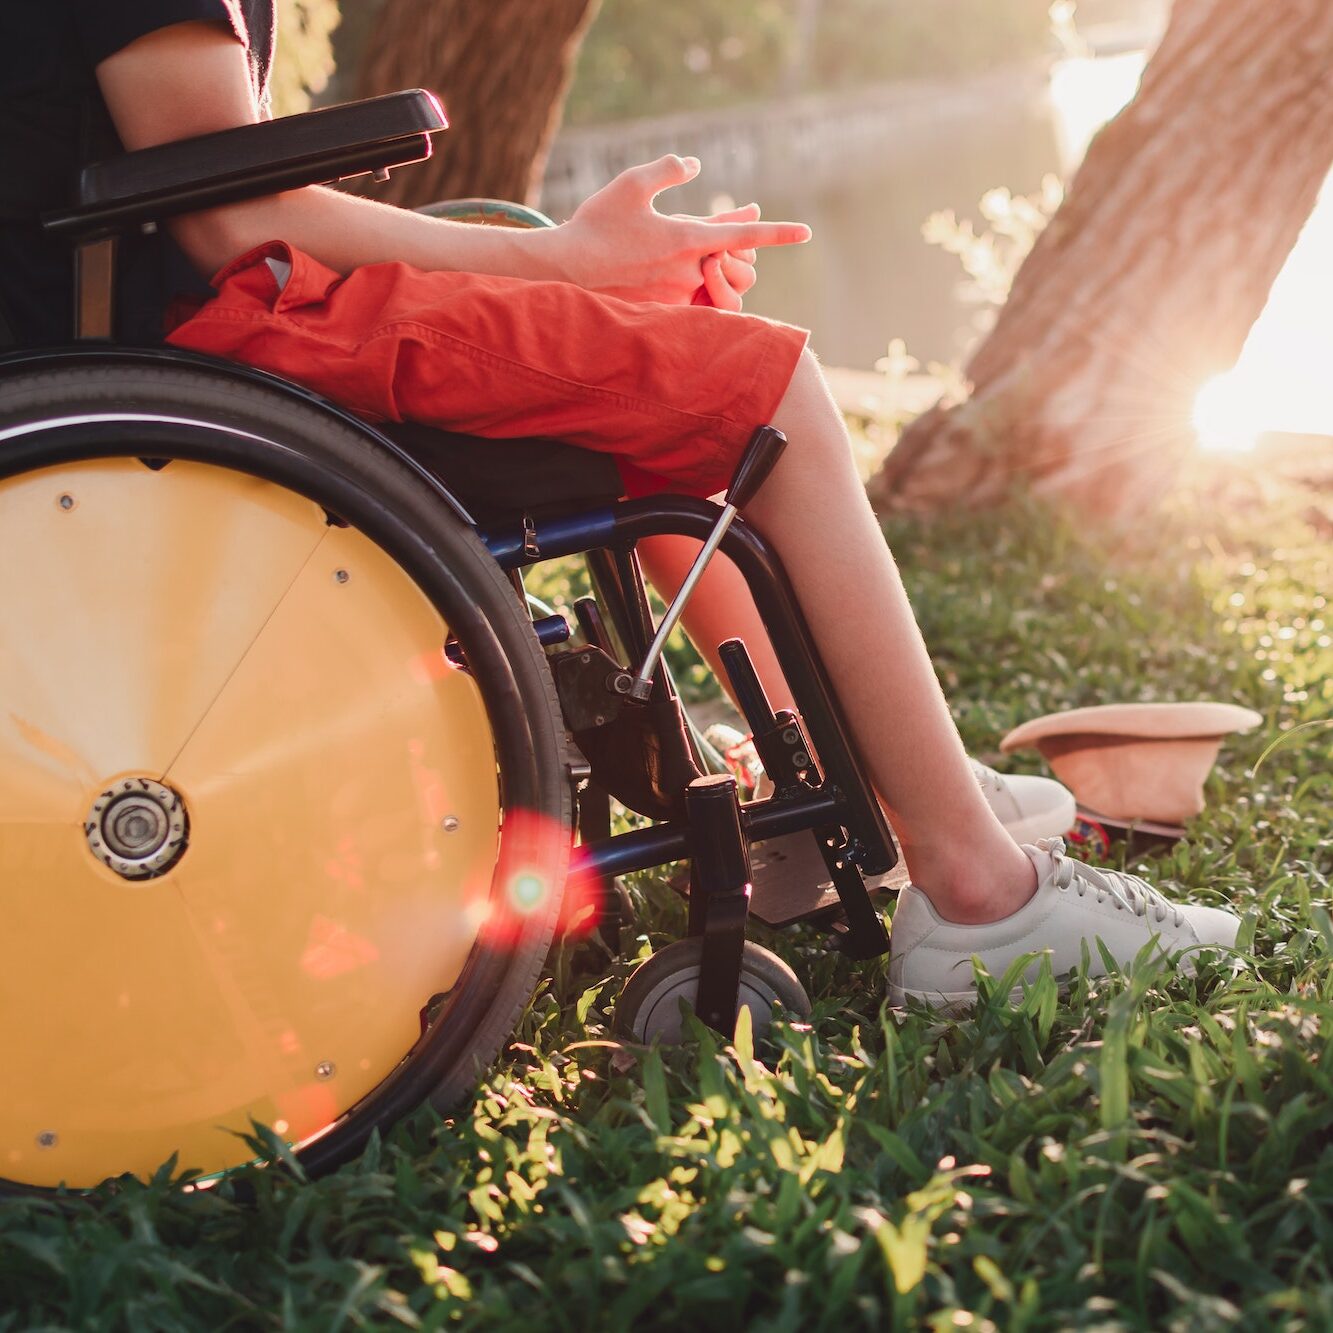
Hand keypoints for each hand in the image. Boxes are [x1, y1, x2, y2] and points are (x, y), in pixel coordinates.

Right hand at [548, 155, 809, 305]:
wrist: (563, 273)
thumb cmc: (594, 225)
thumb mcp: (631, 184)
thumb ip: (668, 169)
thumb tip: (694, 163)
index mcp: (687, 239)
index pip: (744, 234)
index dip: (778, 232)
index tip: (806, 232)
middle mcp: (688, 273)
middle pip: (731, 262)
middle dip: (731, 249)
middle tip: (720, 234)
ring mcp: (676, 298)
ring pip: (710, 283)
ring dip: (708, 268)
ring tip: (682, 255)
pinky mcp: (662, 316)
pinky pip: (692, 303)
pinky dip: (691, 287)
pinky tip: (670, 277)